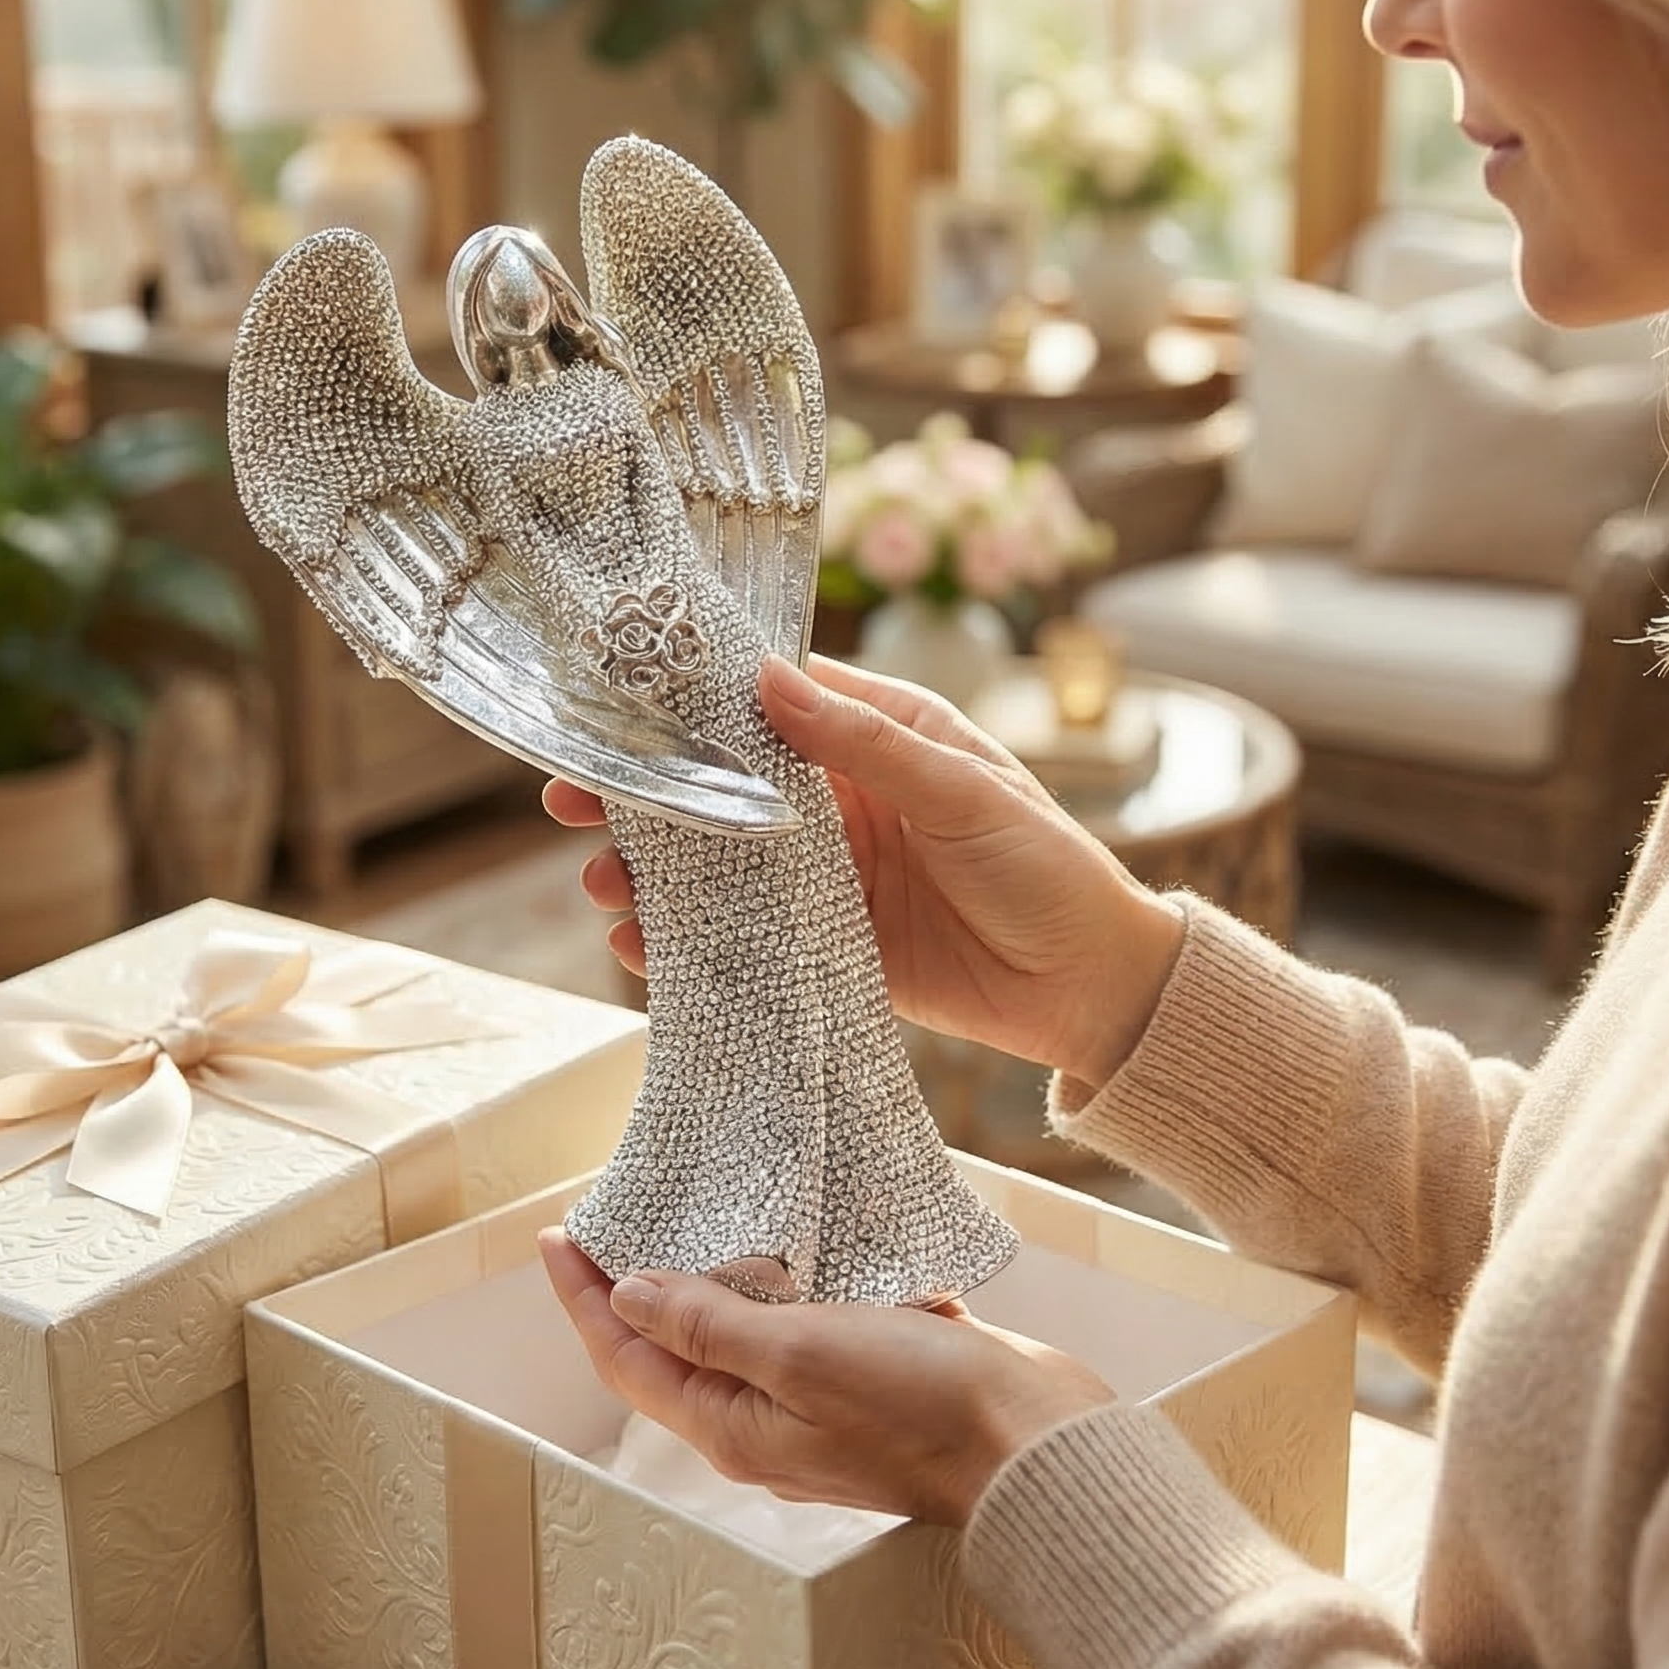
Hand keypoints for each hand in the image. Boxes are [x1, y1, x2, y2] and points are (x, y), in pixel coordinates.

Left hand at [539, 1228, 1114, 1527]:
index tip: (557, 1235)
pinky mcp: (872, 1374)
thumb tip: (629, 1296)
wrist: (1034, 1443)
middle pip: (676, 1348)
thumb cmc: (919, 1407)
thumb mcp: (798, 1355)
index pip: (630, 1358)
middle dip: (637, 1286)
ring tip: (691, 1211)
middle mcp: (767, 1419)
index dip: (586, 1298)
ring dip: (714, 1275)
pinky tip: (797, 1233)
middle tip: (615, 1215)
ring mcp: (821, 1400)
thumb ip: (710, 1326)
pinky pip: (809, 1321)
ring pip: (743, 1332)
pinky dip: (790, 1278)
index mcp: (734, 1426)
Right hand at [544, 652, 1184, 1087]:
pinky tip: (642, 947)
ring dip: (659, 871)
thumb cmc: (1048, 866)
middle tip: (577, 801)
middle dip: (652, 793)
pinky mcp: (827, 942)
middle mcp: (845, 797)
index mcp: (882, 736)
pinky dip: (690, 941)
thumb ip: (866, 744)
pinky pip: (744, 933)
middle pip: (727, 783)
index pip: (775, 700)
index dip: (697, 702)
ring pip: (722, 861)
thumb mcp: (963, 793)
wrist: (1092, 988)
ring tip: (603, 885)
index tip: (623, 704)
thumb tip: (771, 680)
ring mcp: (831, 873)